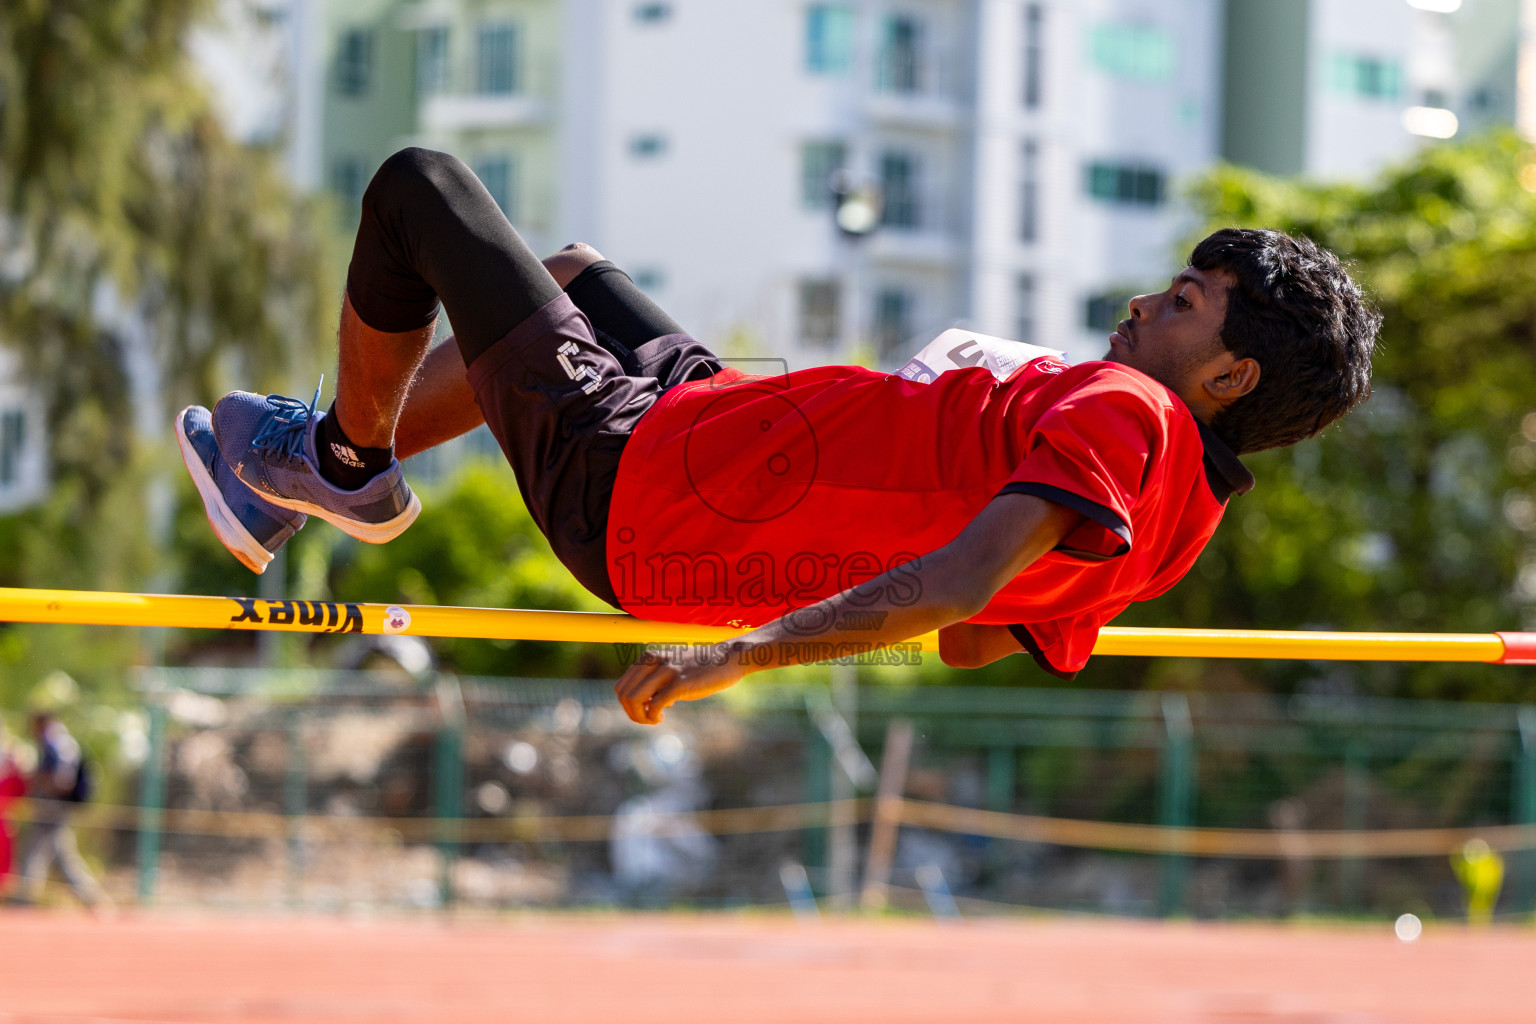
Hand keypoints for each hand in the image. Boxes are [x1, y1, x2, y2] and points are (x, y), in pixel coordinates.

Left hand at [614, 643, 744, 724]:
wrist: (729, 658)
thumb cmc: (701, 668)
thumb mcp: (673, 669)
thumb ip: (656, 681)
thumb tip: (644, 704)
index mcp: (648, 657)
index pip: (621, 686)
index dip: (627, 705)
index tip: (644, 711)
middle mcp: (653, 660)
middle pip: (623, 694)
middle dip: (632, 713)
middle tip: (648, 719)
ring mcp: (666, 670)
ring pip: (633, 699)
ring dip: (639, 717)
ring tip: (654, 720)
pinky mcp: (679, 682)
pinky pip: (654, 705)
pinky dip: (653, 717)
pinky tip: (661, 719)